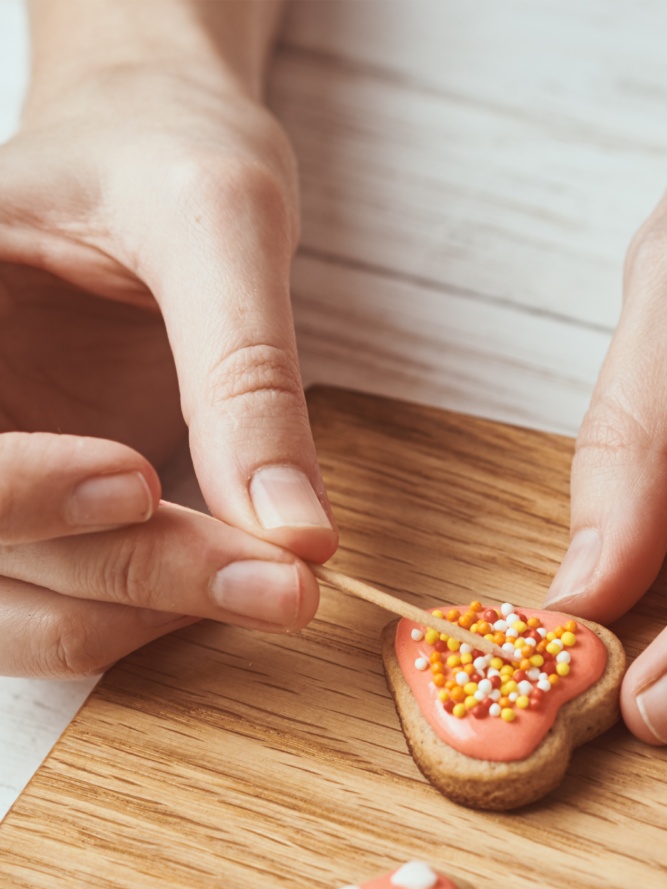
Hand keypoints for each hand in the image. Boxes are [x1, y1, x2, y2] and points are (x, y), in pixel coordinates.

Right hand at [0, 2, 335, 676]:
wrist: (160, 153)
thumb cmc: (166, 149)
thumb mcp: (217, 221)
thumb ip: (246, 373)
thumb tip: (296, 532)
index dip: (17, 490)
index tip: (141, 482)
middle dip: (132, 576)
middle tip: (283, 581)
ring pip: (20, 612)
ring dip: (146, 618)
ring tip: (278, 585)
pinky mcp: (43, 518)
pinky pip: (73, 606)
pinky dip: (152, 617)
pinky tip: (240, 578)